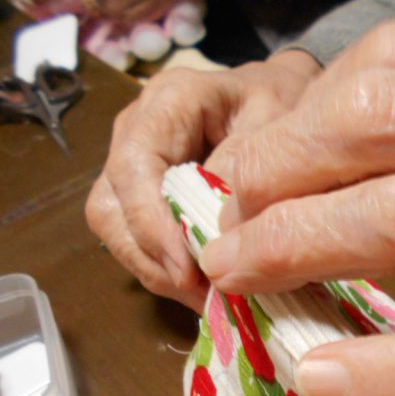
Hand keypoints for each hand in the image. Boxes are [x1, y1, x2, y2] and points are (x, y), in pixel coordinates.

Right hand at [85, 50, 321, 311]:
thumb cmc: (283, 103)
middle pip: (111, 207)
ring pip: (116, 231)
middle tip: (201, 294)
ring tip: (207, 298)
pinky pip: (137, 241)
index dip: (152, 224)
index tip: (188, 269)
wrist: (283, 97)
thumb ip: (248, 163)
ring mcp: (133, 165)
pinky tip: (205, 289)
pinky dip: (167, 271)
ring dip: (157, 271)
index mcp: (167, 102)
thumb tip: (216, 224)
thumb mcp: (279, 120)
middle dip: (152, 258)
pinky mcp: (143, 195)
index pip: (133, 167)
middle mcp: (136, 131)